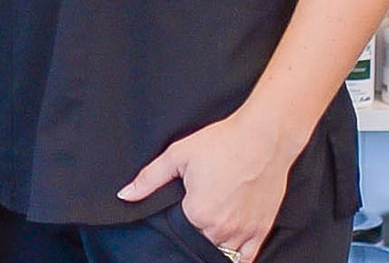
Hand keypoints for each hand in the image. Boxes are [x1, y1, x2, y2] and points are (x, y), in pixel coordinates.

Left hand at [117, 111, 299, 262]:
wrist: (264, 137)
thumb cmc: (223, 143)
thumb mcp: (178, 155)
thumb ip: (149, 179)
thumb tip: (125, 195)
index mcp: (198, 213)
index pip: (178, 232)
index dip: (176, 222)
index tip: (180, 210)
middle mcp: (221, 228)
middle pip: (199, 244)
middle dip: (194, 233)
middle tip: (196, 213)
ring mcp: (244, 232)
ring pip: (221, 253)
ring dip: (212, 243)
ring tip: (210, 224)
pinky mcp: (261, 230)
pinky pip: (246, 258)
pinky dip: (236, 256)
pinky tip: (227, 246)